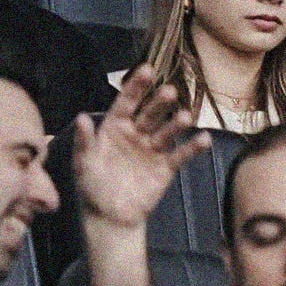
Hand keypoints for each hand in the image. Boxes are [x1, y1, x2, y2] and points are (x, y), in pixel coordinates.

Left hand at [75, 66, 210, 230]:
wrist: (110, 215)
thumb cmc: (92, 186)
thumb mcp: (84, 163)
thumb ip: (85, 141)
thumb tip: (81, 117)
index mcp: (114, 127)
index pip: (126, 102)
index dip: (136, 87)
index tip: (147, 70)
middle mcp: (136, 133)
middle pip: (150, 114)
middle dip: (159, 102)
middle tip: (169, 91)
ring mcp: (152, 149)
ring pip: (166, 131)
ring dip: (176, 123)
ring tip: (186, 116)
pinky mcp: (165, 167)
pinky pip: (180, 155)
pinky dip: (193, 148)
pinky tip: (204, 139)